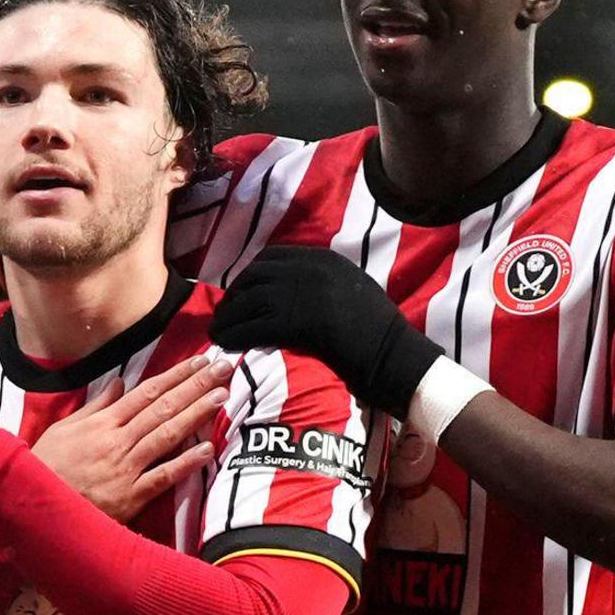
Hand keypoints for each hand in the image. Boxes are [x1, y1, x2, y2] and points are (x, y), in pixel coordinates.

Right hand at [30, 349, 230, 525]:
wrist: (33, 507)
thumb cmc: (47, 467)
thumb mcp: (64, 429)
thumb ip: (96, 407)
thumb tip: (120, 384)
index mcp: (103, 423)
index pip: (147, 392)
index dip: (175, 375)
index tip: (198, 361)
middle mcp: (118, 440)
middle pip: (163, 407)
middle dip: (195, 386)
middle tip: (222, 369)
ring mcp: (126, 468)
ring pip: (166, 435)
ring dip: (196, 414)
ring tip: (221, 396)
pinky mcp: (130, 497)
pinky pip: (162, 477)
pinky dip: (184, 463)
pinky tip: (207, 449)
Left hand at [210, 246, 440, 418]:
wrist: (396, 356)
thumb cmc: (379, 334)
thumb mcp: (353, 291)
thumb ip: (324, 284)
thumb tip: (293, 292)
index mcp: (324, 259)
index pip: (272, 258)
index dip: (249, 277)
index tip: (240, 295)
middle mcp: (311, 269)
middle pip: (254, 276)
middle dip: (234, 296)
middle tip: (225, 316)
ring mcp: (304, 293)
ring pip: (249, 301)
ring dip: (228, 318)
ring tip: (218, 334)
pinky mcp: (298, 321)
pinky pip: (253, 325)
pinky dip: (235, 335)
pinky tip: (225, 345)